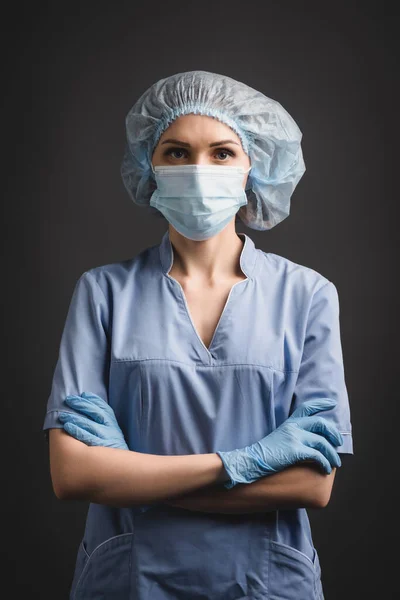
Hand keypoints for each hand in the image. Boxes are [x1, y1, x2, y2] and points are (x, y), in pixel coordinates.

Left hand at [58, 392, 128, 449]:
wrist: (123, 470)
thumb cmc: (112, 452)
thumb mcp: (113, 436)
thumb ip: (103, 424)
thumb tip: (88, 410)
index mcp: (113, 425)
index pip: (104, 408)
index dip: (94, 400)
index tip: (83, 394)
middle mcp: (110, 430)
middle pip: (95, 413)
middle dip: (81, 405)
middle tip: (69, 400)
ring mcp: (105, 439)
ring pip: (89, 424)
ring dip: (75, 417)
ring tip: (63, 414)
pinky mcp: (100, 449)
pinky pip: (87, 437)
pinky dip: (77, 430)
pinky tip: (68, 426)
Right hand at [217, 398, 342, 488]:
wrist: (252, 460)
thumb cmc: (265, 452)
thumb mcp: (279, 436)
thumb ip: (293, 434)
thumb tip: (312, 440)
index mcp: (289, 422)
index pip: (307, 407)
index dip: (321, 404)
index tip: (332, 403)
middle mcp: (293, 426)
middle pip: (321, 424)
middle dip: (333, 433)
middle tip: (339, 443)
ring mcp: (294, 437)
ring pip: (322, 442)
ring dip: (332, 454)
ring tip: (335, 463)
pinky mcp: (295, 450)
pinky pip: (317, 455)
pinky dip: (325, 463)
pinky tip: (325, 469)